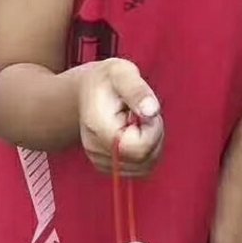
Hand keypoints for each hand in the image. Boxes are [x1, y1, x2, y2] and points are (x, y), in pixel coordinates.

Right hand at [78, 58, 163, 177]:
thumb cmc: (107, 79)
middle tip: (143, 113)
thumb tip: (151, 110)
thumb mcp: (122, 73)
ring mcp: (99, 161)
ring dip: (152, 144)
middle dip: (154, 136)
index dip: (153, 130)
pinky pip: (140, 169)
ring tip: (139, 121)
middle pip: (143, 160)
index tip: (147, 111)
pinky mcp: (108, 167)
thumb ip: (137, 90)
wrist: (87, 91)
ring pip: (145, 166)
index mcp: (98, 126)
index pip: (138, 148)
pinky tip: (136, 133)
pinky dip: (146, 153)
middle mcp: (95, 149)